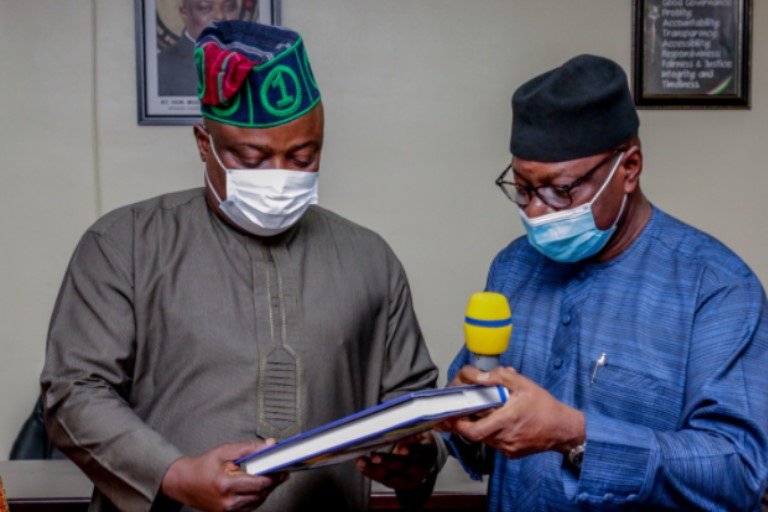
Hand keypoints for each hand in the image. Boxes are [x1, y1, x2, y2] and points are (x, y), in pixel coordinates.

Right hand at [161, 439, 287, 511]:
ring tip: (274, 476)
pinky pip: (251, 507)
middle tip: (283, 471)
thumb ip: (249, 448)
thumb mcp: (225, 451)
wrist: (184, 483)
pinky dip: (259, 496)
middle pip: (261, 493)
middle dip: (274, 482)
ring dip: (268, 489)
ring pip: (258, 501)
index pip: (258, 483)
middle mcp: (228, 502)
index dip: (274, 475)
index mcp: (226, 485)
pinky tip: (261, 486)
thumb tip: (270, 445)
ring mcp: (228, 510)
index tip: (283, 467)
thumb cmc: (203, 466)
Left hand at [356, 431, 437, 490]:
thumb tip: (398, 432)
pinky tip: (361, 466)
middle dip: (388, 462)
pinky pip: (383, 480)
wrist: (425, 463)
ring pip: (391, 477)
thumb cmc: (420, 443)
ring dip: (375, 470)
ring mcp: (408, 480)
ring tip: (362, 461)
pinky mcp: (397, 485)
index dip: (412, 451)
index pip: (420, 453)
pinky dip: (370, 473)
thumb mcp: (421, 434)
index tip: (402, 449)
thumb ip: (412, 432)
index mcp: (427, 454)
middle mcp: (419, 470)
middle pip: (404, 467)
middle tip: (375, 456)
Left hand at [439, 366, 584, 458]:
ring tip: (484, 412)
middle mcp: (504, 438)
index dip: (459, 425)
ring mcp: (508, 448)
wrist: (563, 429)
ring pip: (485, 439)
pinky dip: (492, 433)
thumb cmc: (545, 406)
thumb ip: (499, 377)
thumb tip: (478, 376)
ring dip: (480, 426)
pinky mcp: (512, 453)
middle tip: (461, 413)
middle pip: (476, 435)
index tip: (451, 417)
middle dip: (466, 423)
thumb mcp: (523, 384)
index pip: (474, 431)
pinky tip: (498, 421)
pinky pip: (495, 444)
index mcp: (506, 421)